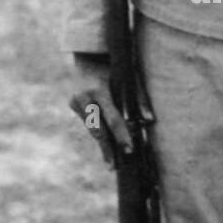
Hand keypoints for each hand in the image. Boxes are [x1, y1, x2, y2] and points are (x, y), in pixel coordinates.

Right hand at [69, 52, 131, 168]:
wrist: (89, 56)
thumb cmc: (116, 68)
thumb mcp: (129, 79)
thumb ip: (139, 99)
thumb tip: (149, 120)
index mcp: (100, 90)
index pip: (113, 117)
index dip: (121, 135)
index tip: (128, 150)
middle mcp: (85, 97)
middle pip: (99, 129)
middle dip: (109, 148)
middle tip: (115, 166)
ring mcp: (76, 101)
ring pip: (93, 129)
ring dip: (103, 145)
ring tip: (111, 163)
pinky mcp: (72, 103)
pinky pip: (89, 123)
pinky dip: (98, 134)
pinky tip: (106, 149)